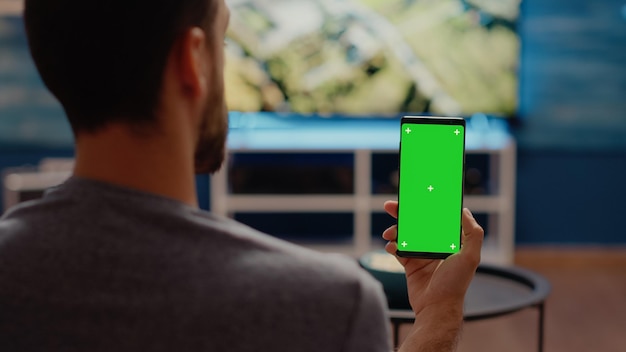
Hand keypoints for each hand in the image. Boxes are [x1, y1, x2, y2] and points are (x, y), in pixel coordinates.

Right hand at [381, 201, 483, 315]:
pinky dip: (392, 246)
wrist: (436, 308)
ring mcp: (422, 255)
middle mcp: (436, 246)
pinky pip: (398, 250)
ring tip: (389, 233)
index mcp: (450, 241)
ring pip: (405, 235)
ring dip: (395, 230)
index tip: (415, 196)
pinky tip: (391, 246)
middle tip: (390, 206)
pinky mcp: (411, 265)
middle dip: (404, 214)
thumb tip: (464, 211)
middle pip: (418, 224)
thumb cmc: (455, 284)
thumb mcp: (470, 257)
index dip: (427, 206)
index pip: (437, 218)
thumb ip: (472, 233)